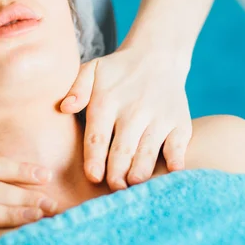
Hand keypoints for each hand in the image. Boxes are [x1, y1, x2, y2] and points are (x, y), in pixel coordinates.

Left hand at [60, 47, 192, 190]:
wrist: (157, 55)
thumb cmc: (117, 70)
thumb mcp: (92, 69)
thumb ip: (76, 88)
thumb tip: (65, 107)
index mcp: (107, 102)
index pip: (98, 136)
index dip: (95, 159)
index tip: (93, 176)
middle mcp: (133, 111)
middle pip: (122, 150)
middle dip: (116, 173)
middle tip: (113, 188)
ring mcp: (158, 117)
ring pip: (147, 151)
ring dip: (140, 171)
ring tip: (133, 185)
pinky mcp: (179, 121)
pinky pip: (177, 145)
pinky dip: (175, 160)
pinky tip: (170, 172)